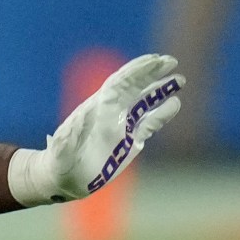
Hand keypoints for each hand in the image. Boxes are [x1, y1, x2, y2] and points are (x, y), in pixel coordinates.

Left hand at [8, 54, 184, 206]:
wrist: (64, 178)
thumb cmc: (59, 163)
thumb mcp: (61, 150)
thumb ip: (68, 137)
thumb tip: (74, 122)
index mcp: (97, 108)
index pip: (120, 83)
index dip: (137, 70)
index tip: (155, 60)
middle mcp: (111, 112)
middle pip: (134, 86)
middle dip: (152, 72)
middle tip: (172, 61)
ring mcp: (122, 125)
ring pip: (145, 102)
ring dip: (161, 89)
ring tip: (180, 79)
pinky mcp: (130, 141)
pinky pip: (150, 123)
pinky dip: (162, 113)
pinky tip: (175, 104)